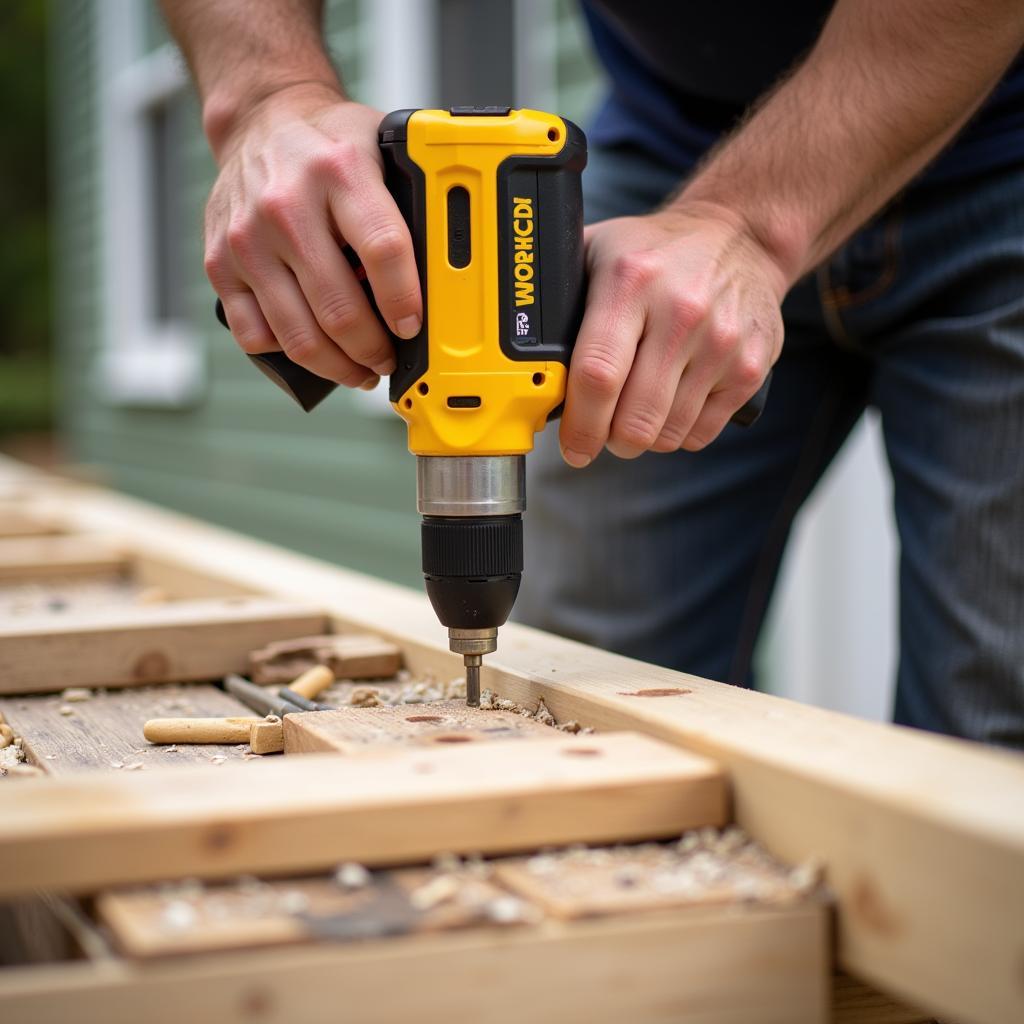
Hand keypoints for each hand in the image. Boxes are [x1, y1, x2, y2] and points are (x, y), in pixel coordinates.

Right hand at [203, 84, 421, 388]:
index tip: (413, 328)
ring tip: (358, 369)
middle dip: (374, 351)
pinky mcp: (220, 263)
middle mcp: (287, 204)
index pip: (384, 250)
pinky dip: (287, 354)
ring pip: (299, 336)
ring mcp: (248, 238)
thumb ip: (410, 204)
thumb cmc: (329, 146)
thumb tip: (447, 272)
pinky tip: (311, 346)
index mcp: (339, 171)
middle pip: (339, 310)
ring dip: (338, 367)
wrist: (260, 122)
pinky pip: (255, 335)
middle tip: (388, 360)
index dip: (404, 302)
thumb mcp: (381, 150)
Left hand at [559, 203, 786, 465]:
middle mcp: (681, 311)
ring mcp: (721, 342)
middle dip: (610, 440)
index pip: (597, 374)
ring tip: (637, 411)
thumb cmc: (658, 252)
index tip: (572, 446)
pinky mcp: (750, 367)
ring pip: (667, 434)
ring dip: (644, 438)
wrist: (741, 237)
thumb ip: (562, 304)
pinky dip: (679, 433)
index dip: (580, 425)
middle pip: (634, 419)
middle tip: (604, 431)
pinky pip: (701, 434)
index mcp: (631, 281)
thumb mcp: (600, 252)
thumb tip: (523, 366)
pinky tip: (672, 404)